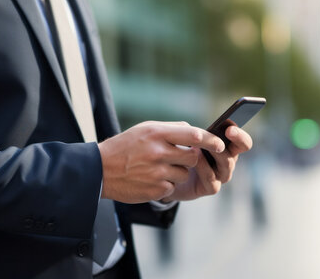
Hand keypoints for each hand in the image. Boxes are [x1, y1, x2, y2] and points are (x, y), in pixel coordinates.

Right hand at [98, 121, 224, 202]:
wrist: (99, 170)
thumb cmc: (125, 147)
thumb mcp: (144, 129)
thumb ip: (171, 129)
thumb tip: (195, 131)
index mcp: (157, 133)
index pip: (193, 135)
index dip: (210, 140)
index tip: (219, 144)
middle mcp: (158, 152)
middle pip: (193, 157)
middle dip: (190, 159)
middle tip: (177, 157)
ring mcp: (156, 172)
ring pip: (184, 174)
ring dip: (177, 173)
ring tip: (157, 169)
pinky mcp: (155, 190)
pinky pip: (173, 188)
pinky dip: (166, 185)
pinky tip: (150, 179)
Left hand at [162, 125, 252, 201]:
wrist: (170, 176)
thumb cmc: (182, 153)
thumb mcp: (188, 139)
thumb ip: (197, 134)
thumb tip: (200, 131)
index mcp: (227, 147)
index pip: (243, 141)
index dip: (240, 135)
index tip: (230, 128)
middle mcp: (228, 160)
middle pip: (240, 150)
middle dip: (236, 139)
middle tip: (228, 131)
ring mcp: (222, 175)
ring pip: (227, 163)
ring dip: (216, 152)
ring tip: (203, 144)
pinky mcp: (211, 188)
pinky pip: (211, 178)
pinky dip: (204, 167)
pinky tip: (194, 160)